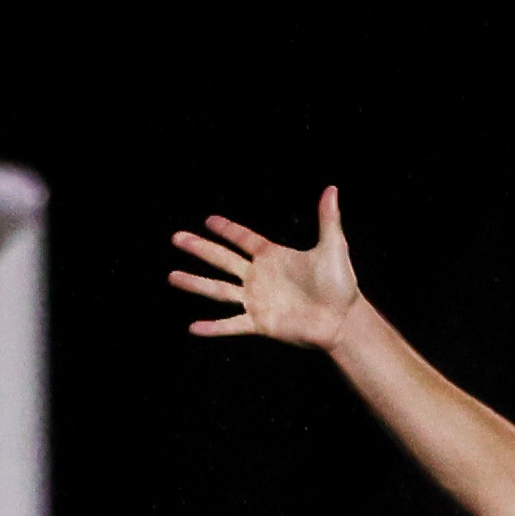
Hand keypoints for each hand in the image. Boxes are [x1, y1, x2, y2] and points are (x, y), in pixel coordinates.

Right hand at [170, 184, 360, 349]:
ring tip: (172, 276)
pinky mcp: (260, 323)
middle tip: (176, 237)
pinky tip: (193, 327)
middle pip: (222, 259)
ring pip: (218, 290)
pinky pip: (232, 324)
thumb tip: (332, 188)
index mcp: (272, 257)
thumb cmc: (339, 286)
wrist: (342, 321)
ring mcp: (256, 300)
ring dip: (195, 283)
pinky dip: (213, 327)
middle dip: (199, 248)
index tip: (208, 220)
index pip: (243, 239)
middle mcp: (259, 277)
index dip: (227, 229)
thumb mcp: (333, 247)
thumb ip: (328, 219)